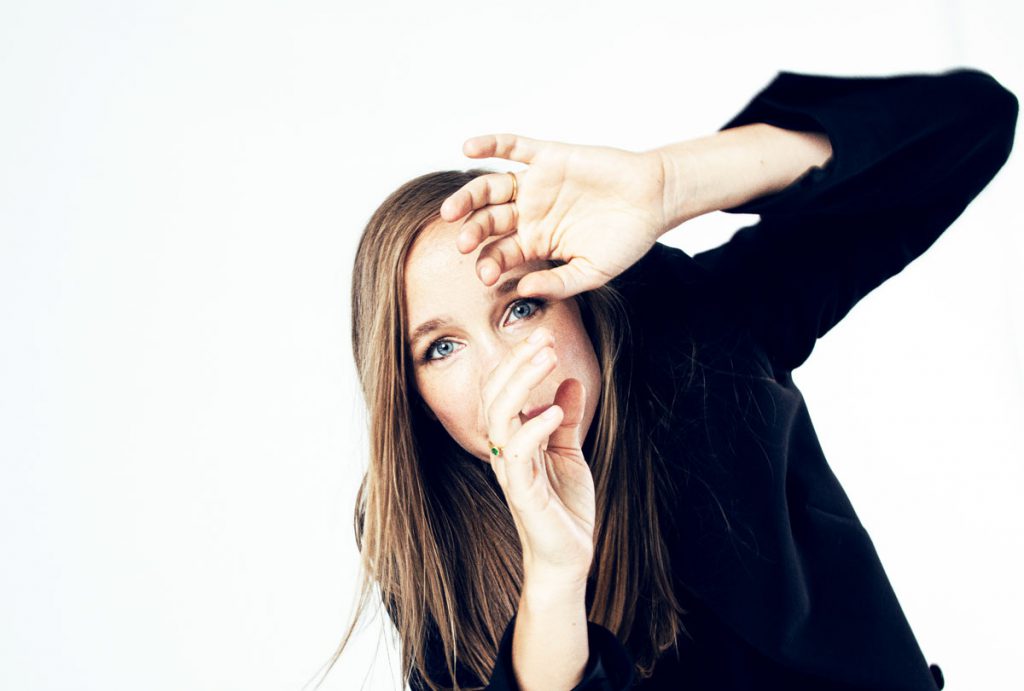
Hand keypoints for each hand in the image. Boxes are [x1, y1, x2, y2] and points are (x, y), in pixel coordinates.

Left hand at [441, 133, 668, 300]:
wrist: (655, 199)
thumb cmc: (626, 239)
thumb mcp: (592, 272)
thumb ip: (559, 283)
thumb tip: (524, 290)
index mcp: (536, 242)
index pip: (501, 254)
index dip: (490, 263)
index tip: (486, 275)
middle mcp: (529, 213)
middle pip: (488, 222)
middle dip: (473, 233)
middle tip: (463, 244)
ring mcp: (536, 184)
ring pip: (491, 188)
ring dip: (468, 197)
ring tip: (451, 210)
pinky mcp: (549, 157)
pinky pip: (515, 146)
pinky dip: (491, 144)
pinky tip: (469, 147)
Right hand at [485, 326, 594, 584]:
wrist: (567, 558)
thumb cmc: (564, 508)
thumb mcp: (568, 454)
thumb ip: (565, 420)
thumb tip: (569, 381)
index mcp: (512, 440)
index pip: (502, 391)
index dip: (517, 361)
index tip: (541, 334)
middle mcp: (505, 452)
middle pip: (495, 396)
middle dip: (516, 362)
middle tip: (542, 337)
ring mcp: (511, 472)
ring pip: (499, 417)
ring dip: (522, 383)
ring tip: (547, 358)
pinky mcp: (523, 494)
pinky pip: (517, 453)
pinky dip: (533, 427)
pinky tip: (554, 410)